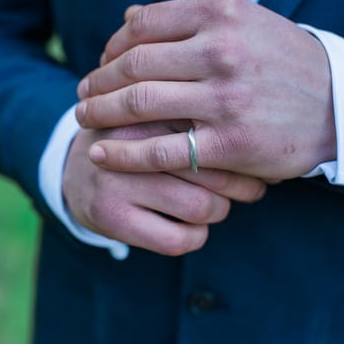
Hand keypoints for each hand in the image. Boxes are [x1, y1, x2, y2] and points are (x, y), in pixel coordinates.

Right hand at [63, 122, 266, 255]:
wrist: (75, 171)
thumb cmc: (136, 140)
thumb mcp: (160, 112)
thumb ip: (199, 111)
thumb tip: (268, 136)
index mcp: (150, 105)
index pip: (213, 127)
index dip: (246, 150)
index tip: (261, 161)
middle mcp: (130, 137)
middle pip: (212, 167)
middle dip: (241, 184)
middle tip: (252, 188)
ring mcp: (117, 178)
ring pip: (201, 206)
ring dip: (218, 211)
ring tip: (215, 204)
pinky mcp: (110, 215)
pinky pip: (178, 238)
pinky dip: (195, 237)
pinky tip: (191, 227)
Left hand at [75, 0, 335, 179]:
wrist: (339, 104)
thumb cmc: (284, 62)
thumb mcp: (245, 24)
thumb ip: (186, 20)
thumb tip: (127, 20)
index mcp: (221, 14)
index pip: (143, 25)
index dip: (111, 45)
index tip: (102, 61)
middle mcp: (221, 51)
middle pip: (134, 64)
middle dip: (97, 80)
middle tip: (81, 93)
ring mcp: (225, 98)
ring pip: (140, 104)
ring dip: (100, 112)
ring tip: (84, 118)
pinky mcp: (229, 143)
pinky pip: (161, 149)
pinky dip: (123, 152)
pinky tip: (100, 153)